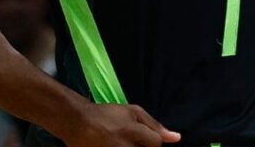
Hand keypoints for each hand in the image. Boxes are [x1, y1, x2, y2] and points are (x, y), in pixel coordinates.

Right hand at [63, 103, 181, 146]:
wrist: (78, 122)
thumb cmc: (108, 115)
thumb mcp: (133, 112)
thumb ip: (154, 125)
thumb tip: (176, 138)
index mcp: (131, 131)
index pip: (156, 144)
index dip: (153, 141)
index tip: (145, 138)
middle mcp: (122, 146)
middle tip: (132, 140)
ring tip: (123, 141)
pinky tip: (115, 144)